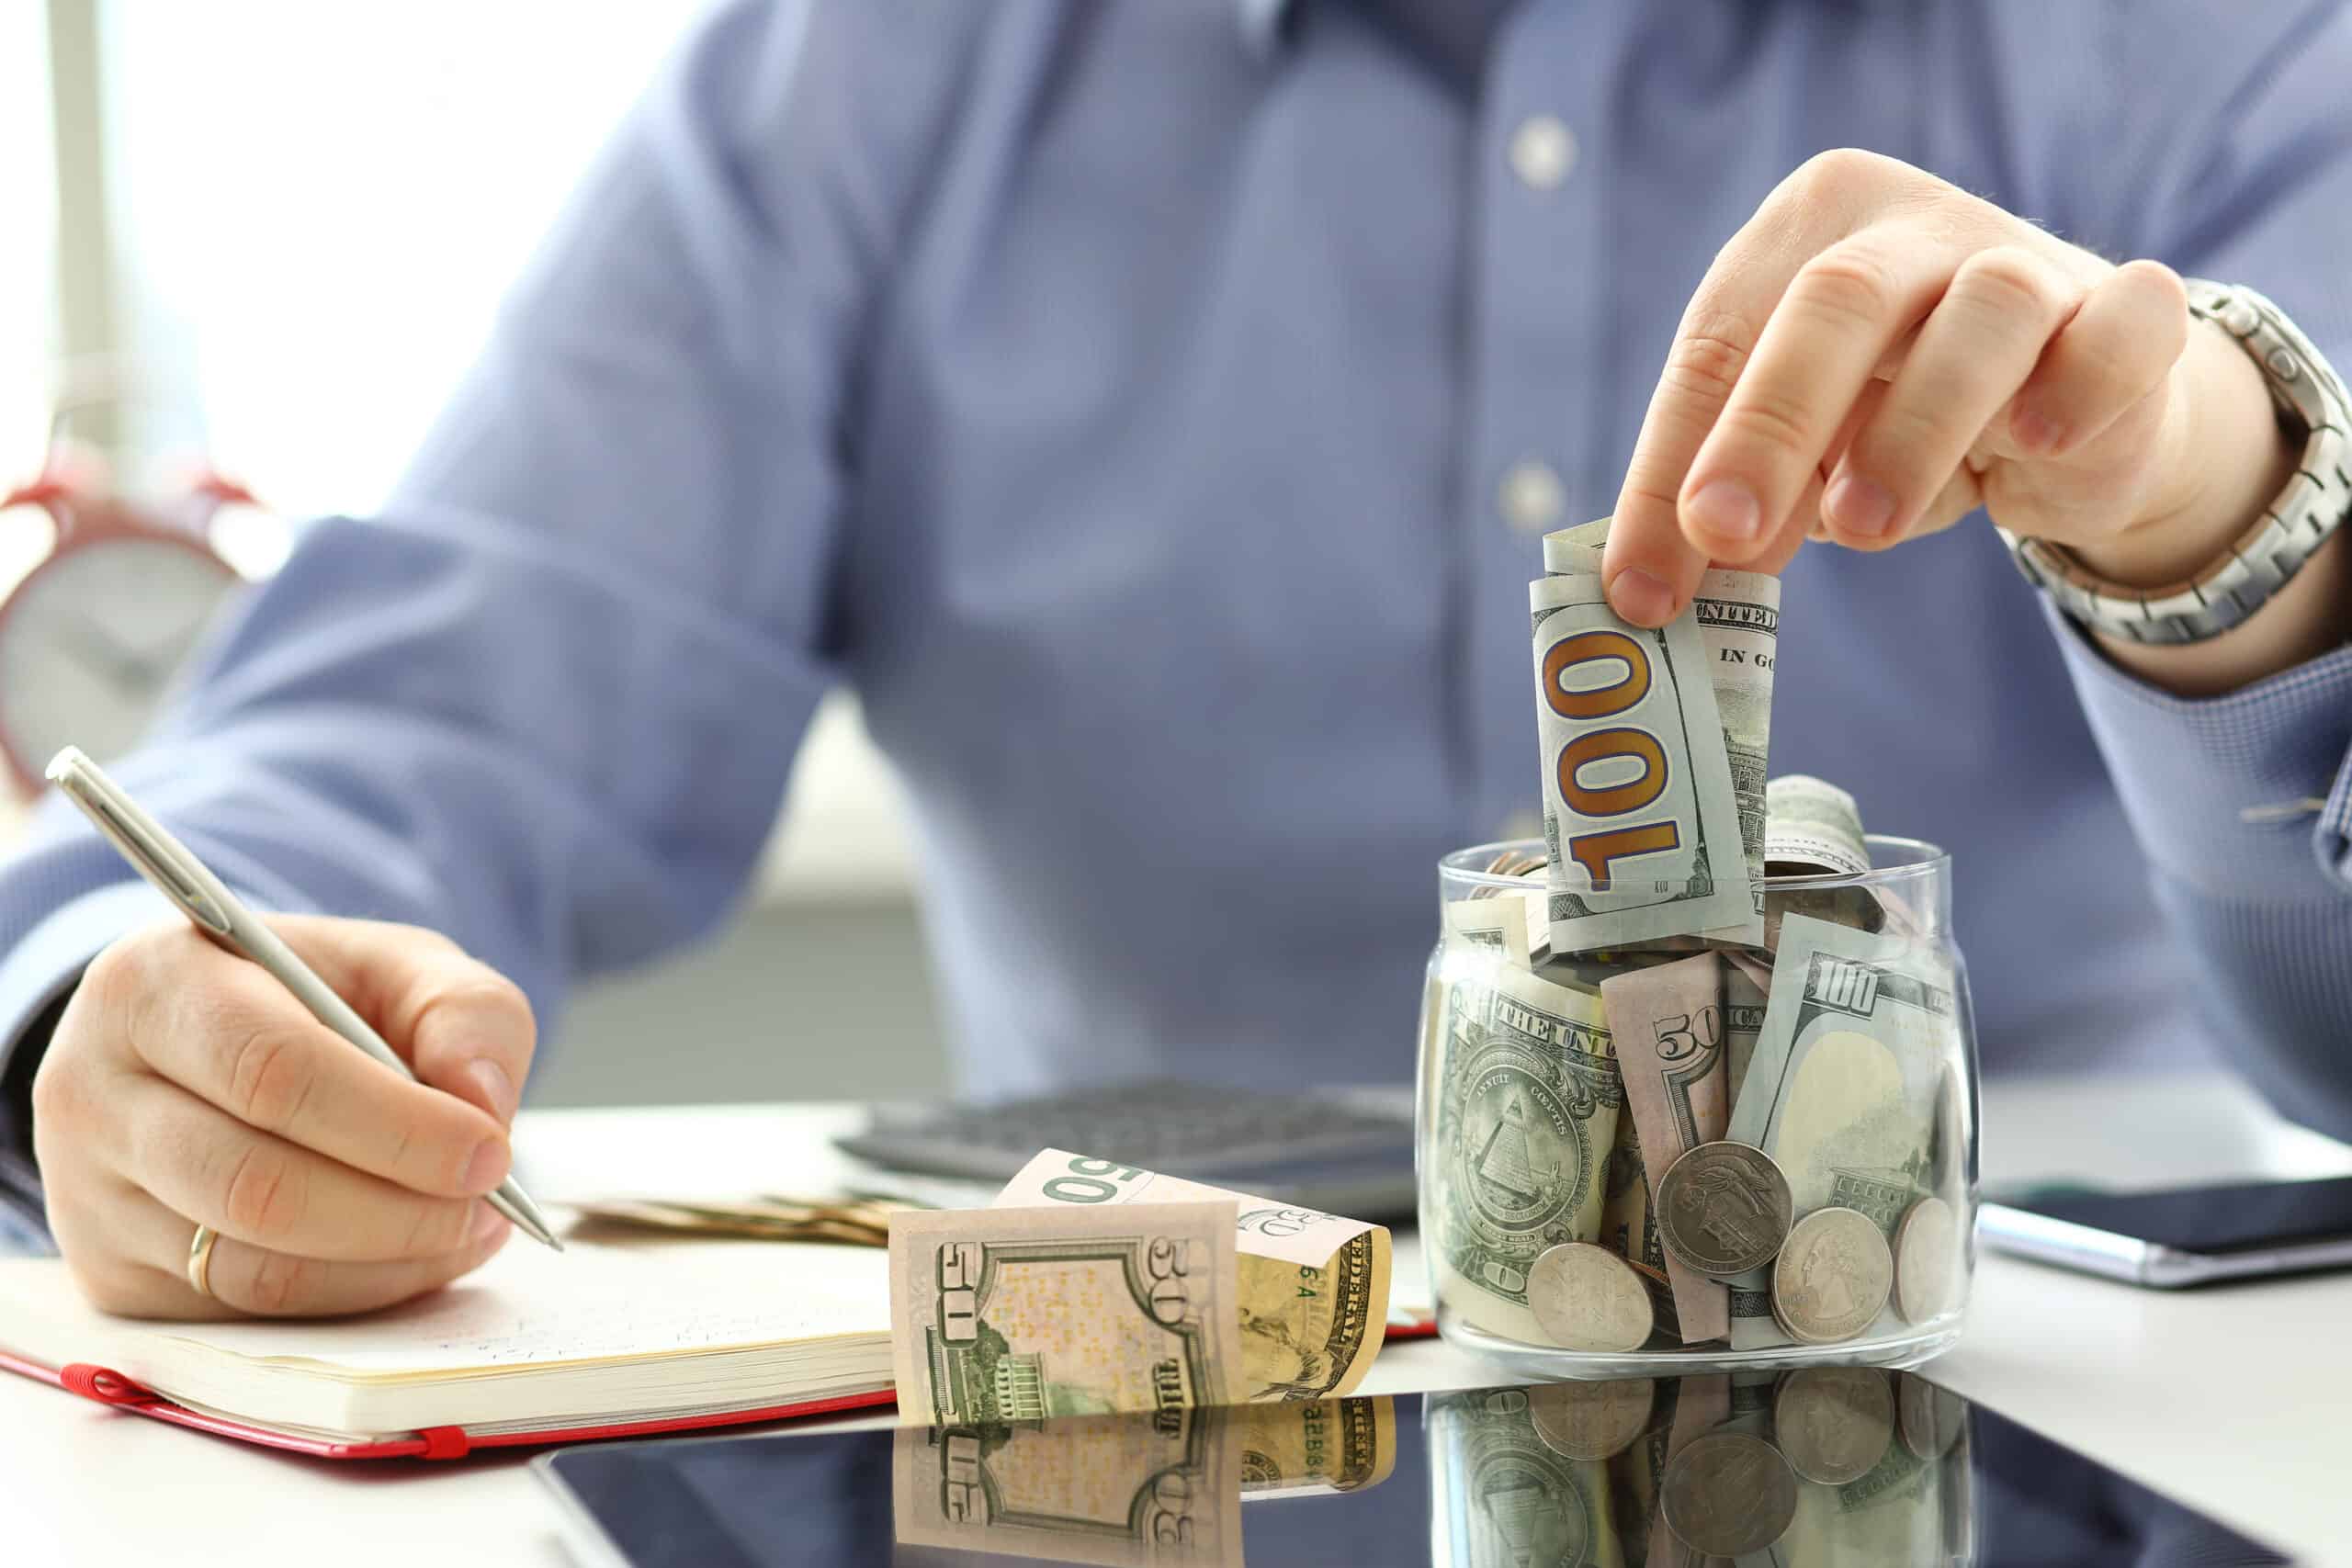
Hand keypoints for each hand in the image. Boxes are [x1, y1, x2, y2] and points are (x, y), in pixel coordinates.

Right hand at [31, 916, 535, 1318]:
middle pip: (253, 1184)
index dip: (394, 1125)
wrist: (211, 1045)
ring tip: (469, 1226)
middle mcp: (91, 1093)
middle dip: (396, 1209)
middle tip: (487, 1202)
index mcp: (153, 984)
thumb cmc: (313, 997)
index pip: (272, 1070)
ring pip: (249, 1267)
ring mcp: (87, 1197)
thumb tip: (483, 1105)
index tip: (488, 1151)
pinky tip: (413, 1254)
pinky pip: (246, 1312)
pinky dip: (352, 1294)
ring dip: (385, 1262)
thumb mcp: (398, 966)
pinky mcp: (112, 1279)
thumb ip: (464, 1011)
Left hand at [1601, 148, 2293, 627]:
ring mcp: (2029, 255)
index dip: (1669, 470)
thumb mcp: (1800, 460)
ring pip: (1981, 313)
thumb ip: (1734, 504)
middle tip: (1725, 536)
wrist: (2071, 416)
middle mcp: (1912, 222)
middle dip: (1767, 428)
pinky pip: (2118, 332)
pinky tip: (2035, 445)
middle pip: (1833, 301)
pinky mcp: (2129, 311)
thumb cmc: (1897, 422)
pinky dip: (2079, 387)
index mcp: (1805, 232)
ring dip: (1913, 428)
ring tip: (1863, 529)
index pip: (1716, 346)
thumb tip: (1651, 590)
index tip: (1642, 588)